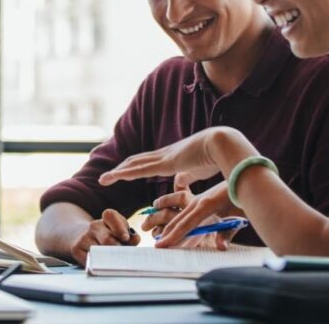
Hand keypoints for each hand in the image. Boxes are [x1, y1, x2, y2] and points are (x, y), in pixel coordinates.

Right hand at [69, 209, 139, 264]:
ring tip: (115, 263)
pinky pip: (90, 260)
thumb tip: (135, 239)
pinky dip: (98, 265)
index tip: (125, 238)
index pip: (110, 216)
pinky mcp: (76, 249)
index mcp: (106, 219)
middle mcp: (94, 226)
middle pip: (107, 239)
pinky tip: (103, 265)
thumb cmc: (106, 236)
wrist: (81, 237)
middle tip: (123, 257)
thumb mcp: (119, 232)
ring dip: (109, 259)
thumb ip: (130, 235)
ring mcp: (84, 237)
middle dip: (117, 250)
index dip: (119, 227)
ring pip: (98, 251)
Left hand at [98, 127, 250, 186]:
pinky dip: (124, 173)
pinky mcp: (165, 163)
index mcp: (172, 157)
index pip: (148, 162)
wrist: (224, 144)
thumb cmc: (216, 157)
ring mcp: (163, 158)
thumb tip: (178, 184)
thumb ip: (186, 177)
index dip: (135, 167)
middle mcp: (164, 155)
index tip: (123, 172)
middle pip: (136, 161)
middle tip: (107, 177)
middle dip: (121, 169)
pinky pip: (140, 169)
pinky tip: (113, 177)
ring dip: (118, 172)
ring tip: (103, 179)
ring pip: (134, 165)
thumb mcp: (198, 170)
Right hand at [154, 182, 242, 249]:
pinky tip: (171, 226)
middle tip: (156, 246)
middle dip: (166, 234)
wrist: (244, 177)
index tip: (161, 245)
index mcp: (206, 205)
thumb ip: (228, 232)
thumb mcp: (239, 216)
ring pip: (179, 216)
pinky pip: (185, 212)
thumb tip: (221, 247)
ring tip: (158, 237)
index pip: (185, 224)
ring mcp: (198, 199)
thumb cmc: (243, 198)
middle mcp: (198, 201)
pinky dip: (176, 221)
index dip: (173, 236)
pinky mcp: (200, 199)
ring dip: (168, 227)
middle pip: (178, 220)